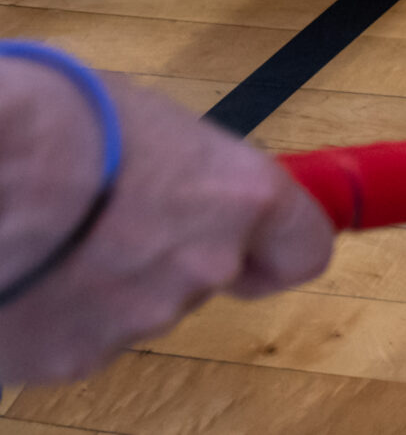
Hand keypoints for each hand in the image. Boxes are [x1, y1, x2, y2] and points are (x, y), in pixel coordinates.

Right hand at [0, 63, 332, 383]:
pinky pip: (72, 335)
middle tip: (108, 214)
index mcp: (239, 199)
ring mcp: (134, 322)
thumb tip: (176, 177)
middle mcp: (202, 269)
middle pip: (205, 273)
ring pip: (134, 307)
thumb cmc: (63, 119)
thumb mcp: (150, 121)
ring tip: (49, 236)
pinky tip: (20, 270)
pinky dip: (52, 311)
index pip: (305, 248)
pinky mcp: (65, 359)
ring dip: (104, 282)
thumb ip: (184, 169)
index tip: (247, 233)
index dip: (276, 244)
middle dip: (166, 251)